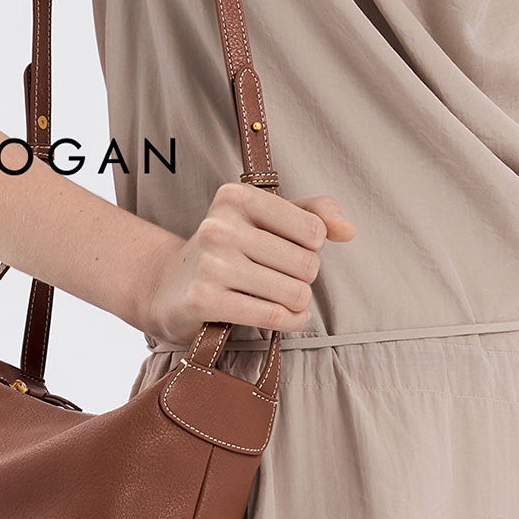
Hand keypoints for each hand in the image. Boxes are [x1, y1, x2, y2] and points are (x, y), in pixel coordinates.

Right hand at [141, 181, 355, 347]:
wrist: (169, 287)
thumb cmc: (229, 250)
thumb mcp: (266, 219)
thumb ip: (314, 213)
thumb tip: (349, 230)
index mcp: (236, 197)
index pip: (313, 228)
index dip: (312, 247)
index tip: (290, 250)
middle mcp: (220, 226)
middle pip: (307, 264)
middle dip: (304, 277)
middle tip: (282, 278)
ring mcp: (210, 264)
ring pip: (294, 293)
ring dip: (298, 303)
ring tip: (283, 299)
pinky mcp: (204, 300)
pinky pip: (273, 317)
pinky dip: (290, 322)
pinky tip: (286, 317)